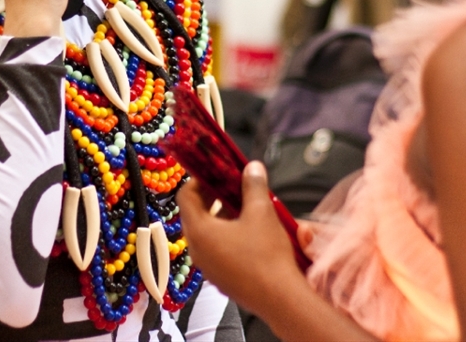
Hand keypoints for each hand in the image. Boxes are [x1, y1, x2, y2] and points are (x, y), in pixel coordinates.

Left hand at [177, 161, 305, 316]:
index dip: (199, 179)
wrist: (279, 299)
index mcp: (199, 231)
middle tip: (230, 185)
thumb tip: (252, 167)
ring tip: (242, 206)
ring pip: (205, 233)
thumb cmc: (266, 254)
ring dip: (219, 216)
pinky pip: (215, 250)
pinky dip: (225, 235)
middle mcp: (197, 250)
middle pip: (194, 214)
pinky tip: (247, 232)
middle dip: (211, 197)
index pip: (185, 196)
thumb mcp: (261, 212)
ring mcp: (207, 267)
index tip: (216, 171)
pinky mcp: (219, 278)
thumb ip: (253, 185)